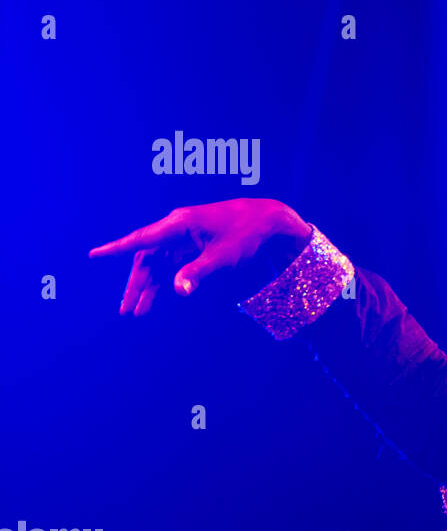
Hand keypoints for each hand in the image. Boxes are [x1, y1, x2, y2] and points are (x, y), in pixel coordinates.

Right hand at [88, 199, 312, 315]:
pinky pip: (170, 262)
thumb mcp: (223, 257)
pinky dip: (164, 279)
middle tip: (126, 310)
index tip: (94, 255)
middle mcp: (177, 227)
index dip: (116, 249)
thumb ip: (198, 273)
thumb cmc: (247, 233)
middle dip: (136, 285)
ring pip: (157, 263)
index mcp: (179, 224)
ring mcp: (184, 235)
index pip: (141, 239)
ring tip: (137, 311)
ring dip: (149, 286)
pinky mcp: (193, 243)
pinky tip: (157, 296)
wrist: (269, 220)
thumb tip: (177, 290)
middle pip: (146, 257)